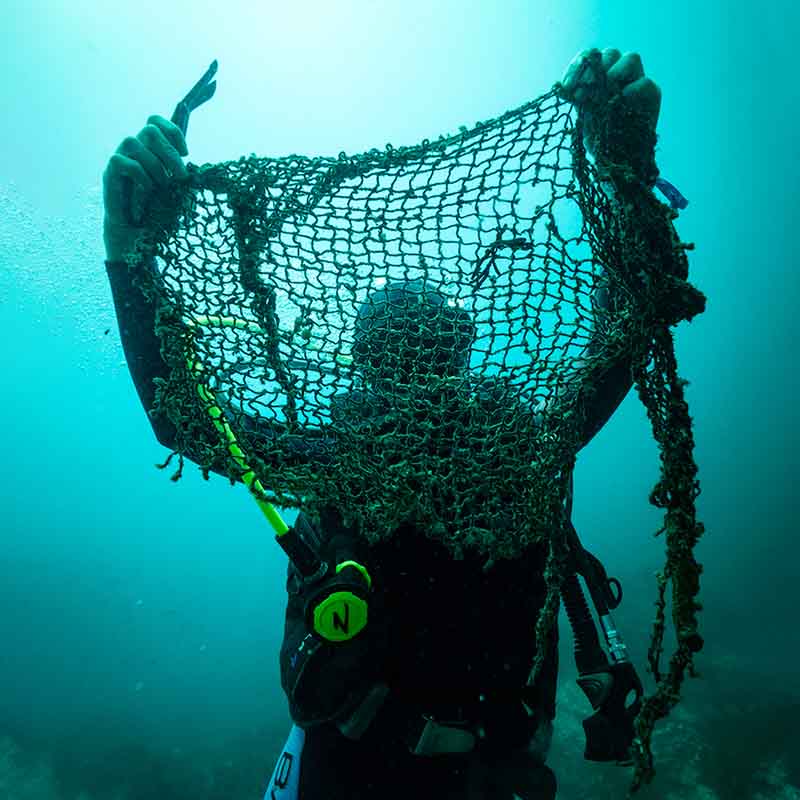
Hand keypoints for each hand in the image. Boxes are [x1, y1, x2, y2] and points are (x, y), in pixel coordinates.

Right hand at [102, 115, 188, 261]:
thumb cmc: (159, 212)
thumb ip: (185, 177)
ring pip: (134, 141)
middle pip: (150, 129)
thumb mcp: (179, 192)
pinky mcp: (111, 172)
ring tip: (163, 187)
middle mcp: (134, 149)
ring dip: (155, 165)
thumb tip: (200, 170)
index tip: (186, 154)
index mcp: (150, 149)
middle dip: (170, 152)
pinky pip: (124, 161)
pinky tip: (148, 190)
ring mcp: (121, 158)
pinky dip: (141, 175)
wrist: (138, 233)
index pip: (156, 122)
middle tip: (181, 176)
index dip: (173, 131)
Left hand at [558, 48, 660, 178]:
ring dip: (614, 71)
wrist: (616, 163)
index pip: (590, 57)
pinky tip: (619, 102)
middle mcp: (619, 76)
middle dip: (594, 70)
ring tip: (602, 93)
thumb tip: (563, 86)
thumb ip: (577, 99)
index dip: (578, 66)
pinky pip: (644, 82)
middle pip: (610, 54)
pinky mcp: (652, 95)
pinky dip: (631, 89)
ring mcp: (637, 83)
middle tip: (582, 94)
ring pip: (631, 58)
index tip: (565, 88)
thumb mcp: (582, 118)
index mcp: (600, 79)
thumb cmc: (598, 140)